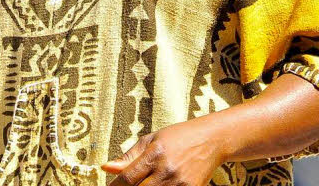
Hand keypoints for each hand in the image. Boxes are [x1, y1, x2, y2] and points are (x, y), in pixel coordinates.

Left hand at [102, 119, 226, 185]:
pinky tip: (159, 183)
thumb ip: (129, 156)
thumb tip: (107, 168)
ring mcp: (180, 183)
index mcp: (155, 154)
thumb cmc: (178, 136)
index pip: (127, 178)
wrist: (211, 140)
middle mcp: (167, 170)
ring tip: (148, 180)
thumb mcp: (152, 139)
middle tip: (129, 184)